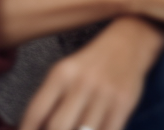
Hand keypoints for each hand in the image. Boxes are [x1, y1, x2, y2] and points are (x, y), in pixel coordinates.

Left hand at [19, 17, 163, 129]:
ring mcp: (104, 94)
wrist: (129, 42)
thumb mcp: (65, 72)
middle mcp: (81, 83)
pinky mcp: (123, 104)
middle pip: (58, 126)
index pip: (36, 112)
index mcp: (61, 74)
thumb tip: (34, 128)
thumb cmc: (90, 63)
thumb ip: (49, 100)